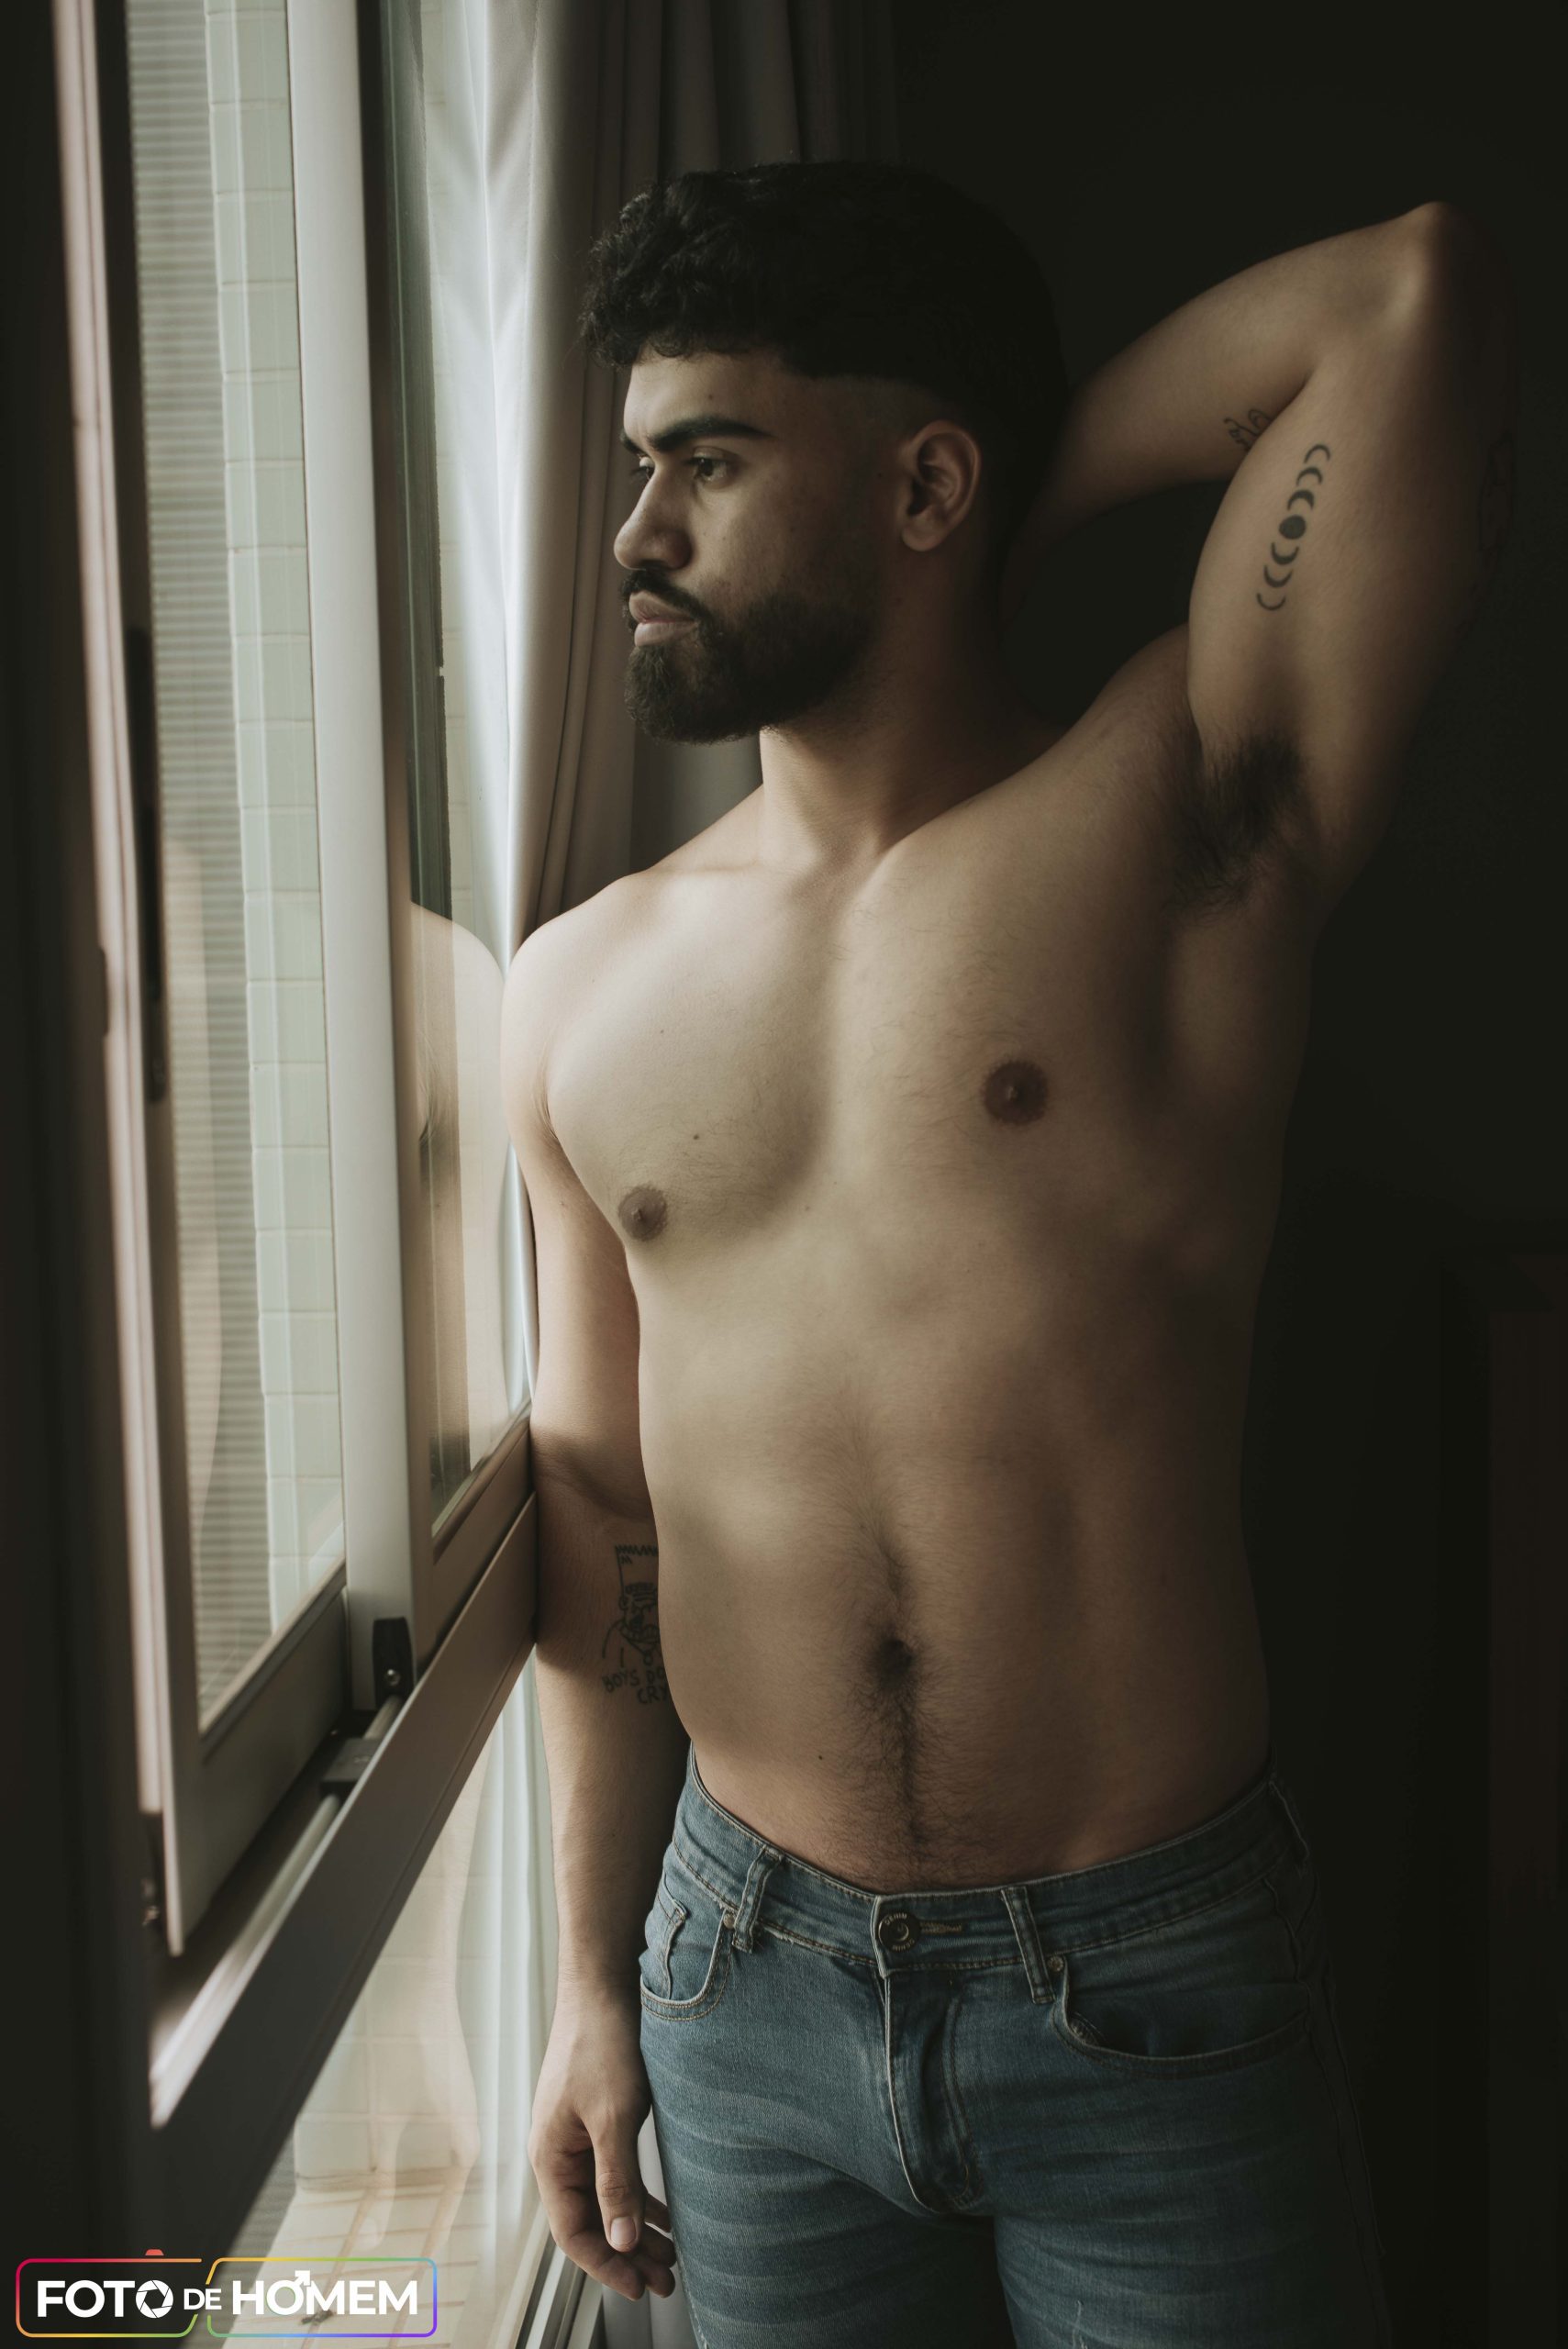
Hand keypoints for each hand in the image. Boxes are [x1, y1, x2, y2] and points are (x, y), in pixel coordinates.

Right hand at [527, 1988, 677, 2303]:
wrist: (604, 1984)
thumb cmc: (602, 2044)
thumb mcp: (614, 2117)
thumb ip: (615, 2181)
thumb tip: (620, 2241)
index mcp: (551, 2157)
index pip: (573, 2232)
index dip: (606, 2264)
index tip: (639, 2287)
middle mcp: (559, 2152)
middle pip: (591, 2220)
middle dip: (626, 2254)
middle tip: (665, 2280)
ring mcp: (577, 2136)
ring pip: (605, 2199)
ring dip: (635, 2229)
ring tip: (669, 2257)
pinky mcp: (597, 2119)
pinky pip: (614, 2173)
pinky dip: (637, 2198)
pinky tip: (663, 2214)